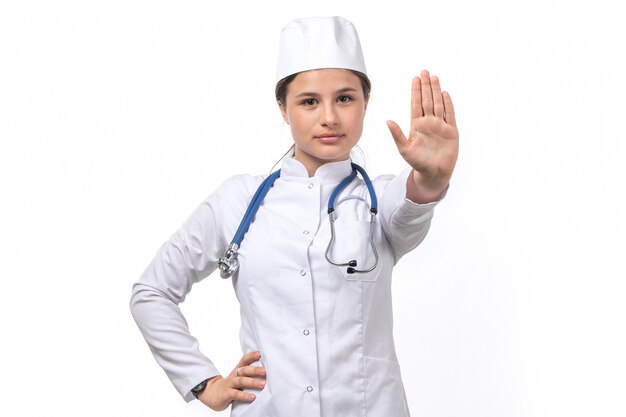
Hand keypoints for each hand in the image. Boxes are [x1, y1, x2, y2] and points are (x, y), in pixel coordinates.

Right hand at [197, 351, 265, 410]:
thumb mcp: (239, 376)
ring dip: (252, 382)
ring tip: (262, 384)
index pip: (244, 359)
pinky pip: (236, 394)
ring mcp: (230, 384)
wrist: (214, 393)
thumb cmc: (231, 384)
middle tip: (265, 371)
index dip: (251, 355)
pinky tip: (252, 397)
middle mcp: (234, 375)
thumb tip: (267, 369)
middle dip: (255, 370)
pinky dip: (244, 396)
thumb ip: (250, 372)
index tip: (260, 353)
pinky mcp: (227, 394)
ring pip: (241, 381)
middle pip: (244, 370)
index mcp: (238, 369)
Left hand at [387, 70, 458, 202]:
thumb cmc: (418, 163)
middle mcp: (428, 123)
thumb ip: (397, 134)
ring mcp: (440, 126)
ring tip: (434, 77)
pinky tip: (445, 94)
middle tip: (425, 72)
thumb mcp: (404, 149)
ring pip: (438, 104)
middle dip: (426, 86)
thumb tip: (388, 121)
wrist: (433, 173)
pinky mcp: (451, 131)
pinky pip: (449, 114)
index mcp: (416, 125)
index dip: (416, 91)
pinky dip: (448, 104)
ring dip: (436, 91)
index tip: (416, 78)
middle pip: (427, 100)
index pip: (416, 104)